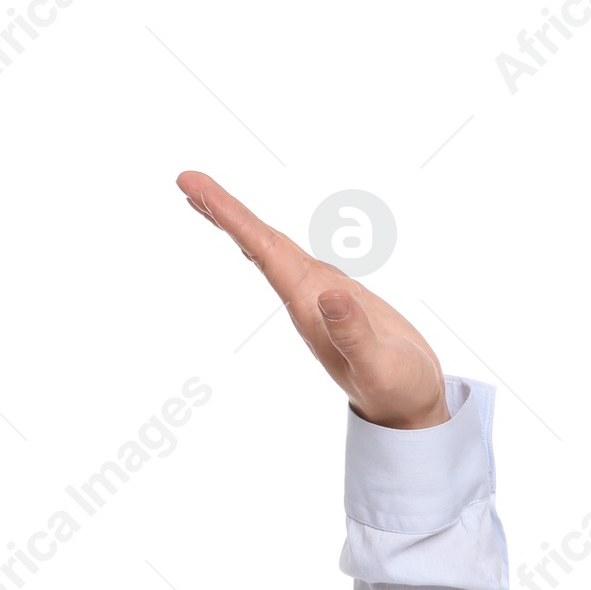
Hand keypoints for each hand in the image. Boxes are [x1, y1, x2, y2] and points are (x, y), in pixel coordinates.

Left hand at [176, 170, 447, 430]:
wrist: (406, 410)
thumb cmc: (395, 391)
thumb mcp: (378, 366)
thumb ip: (353, 334)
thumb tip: (328, 296)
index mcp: (308, 308)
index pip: (263, 252)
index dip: (230, 218)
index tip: (194, 190)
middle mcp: (305, 299)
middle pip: (258, 247)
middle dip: (223, 213)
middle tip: (184, 179)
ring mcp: (318, 298)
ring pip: (272, 251)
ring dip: (239, 226)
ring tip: (208, 200)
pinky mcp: (334, 298)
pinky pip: (295, 261)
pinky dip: (272, 243)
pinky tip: (261, 239)